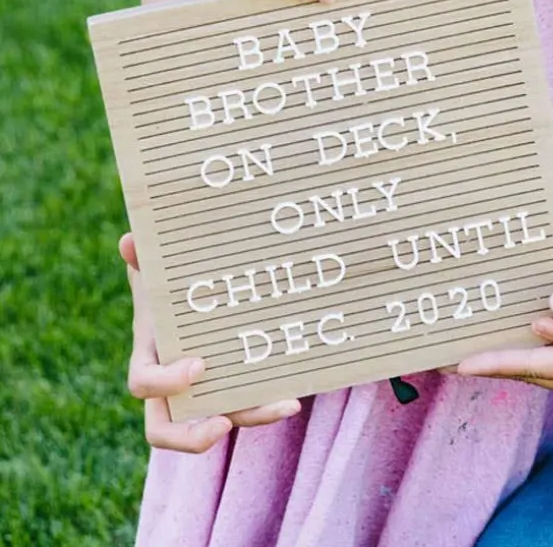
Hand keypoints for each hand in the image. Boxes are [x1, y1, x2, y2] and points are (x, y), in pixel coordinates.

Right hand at [119, 233, 300, 452]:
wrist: (190, 300)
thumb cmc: (170, 289)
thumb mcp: (158, 273)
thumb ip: (144, 258)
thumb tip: (130, 240)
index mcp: (150, 356)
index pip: (143, 384)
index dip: (166, 383)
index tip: (198, 366)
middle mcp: (172, 385)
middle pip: (166, 431)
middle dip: (191, 438)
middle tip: (222, 423)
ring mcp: (203, 392)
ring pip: (220, 419)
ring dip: (253, 416)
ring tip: (288, 405)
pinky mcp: (231, 391)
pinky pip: (246, 406)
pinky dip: (269, 403)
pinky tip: (296, 392)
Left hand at [458, 277, 552, 407]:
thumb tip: (549, 309)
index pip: (535, 365)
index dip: (496, 362)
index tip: (461, 363)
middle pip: (533, 374)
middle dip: (494, 366)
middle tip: (453, 359)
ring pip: (546, 372)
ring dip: (513, 363)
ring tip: (477, 353)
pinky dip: (537, 358)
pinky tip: (522, 346)